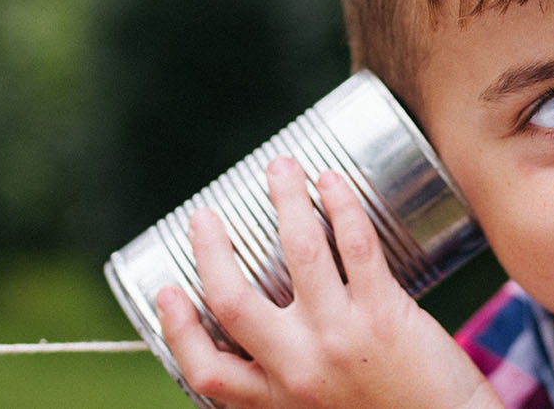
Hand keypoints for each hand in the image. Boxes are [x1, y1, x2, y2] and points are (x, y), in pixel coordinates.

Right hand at [158, 156, 501, 408]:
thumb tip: (274, 340)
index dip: (176, 326)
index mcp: (277, 400)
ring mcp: (340, 337)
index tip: (168, 291)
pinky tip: (332, 181)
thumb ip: (293, 383)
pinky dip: (340, 203)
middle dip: (210, 248)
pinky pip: (355, 243)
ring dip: (283, 199)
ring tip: (280, 168)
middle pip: (232, 300)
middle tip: (204, 215)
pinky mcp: (385, 313)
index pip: (204, 369)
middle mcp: (299, 369)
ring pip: (296, 251)